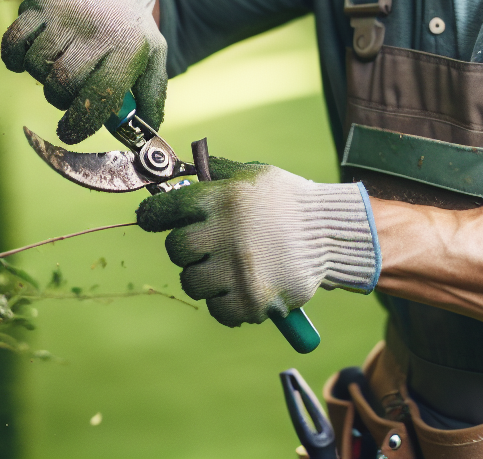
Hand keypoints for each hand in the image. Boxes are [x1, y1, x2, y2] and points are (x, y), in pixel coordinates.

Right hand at [1, 0, 165, 144]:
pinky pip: (13, 41)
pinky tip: (29, 57)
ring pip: (37, 64)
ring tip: (56, 67)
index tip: (70, 133)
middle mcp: (96, 27)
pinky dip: (15, 58)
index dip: (81, 122)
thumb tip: (143, 135)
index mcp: (128, 47)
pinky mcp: (38, 2)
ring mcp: (65, 12)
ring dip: (41, 77)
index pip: (101, 94)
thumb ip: (152, 97)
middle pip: (63, 82)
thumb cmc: (129, 32)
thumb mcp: (153, 58)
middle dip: (60, 100)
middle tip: (68, 94)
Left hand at [137, 158, 379, 327]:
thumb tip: (175, 171)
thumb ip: (214, 173)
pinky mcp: (251, 300)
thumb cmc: (288, 201)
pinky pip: (217, 310)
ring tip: (228, 267)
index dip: (153, 215)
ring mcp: (238, 270)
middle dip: (187, 247)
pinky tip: (240, 288)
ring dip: (204, 276)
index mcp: (223, 198)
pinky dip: (225, 303)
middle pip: (176, 249)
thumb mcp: (252, 174)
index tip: (151, 220)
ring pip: (192, 281)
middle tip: (207, 245)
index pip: (165, 209)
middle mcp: (227, 232)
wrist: (331, 234)